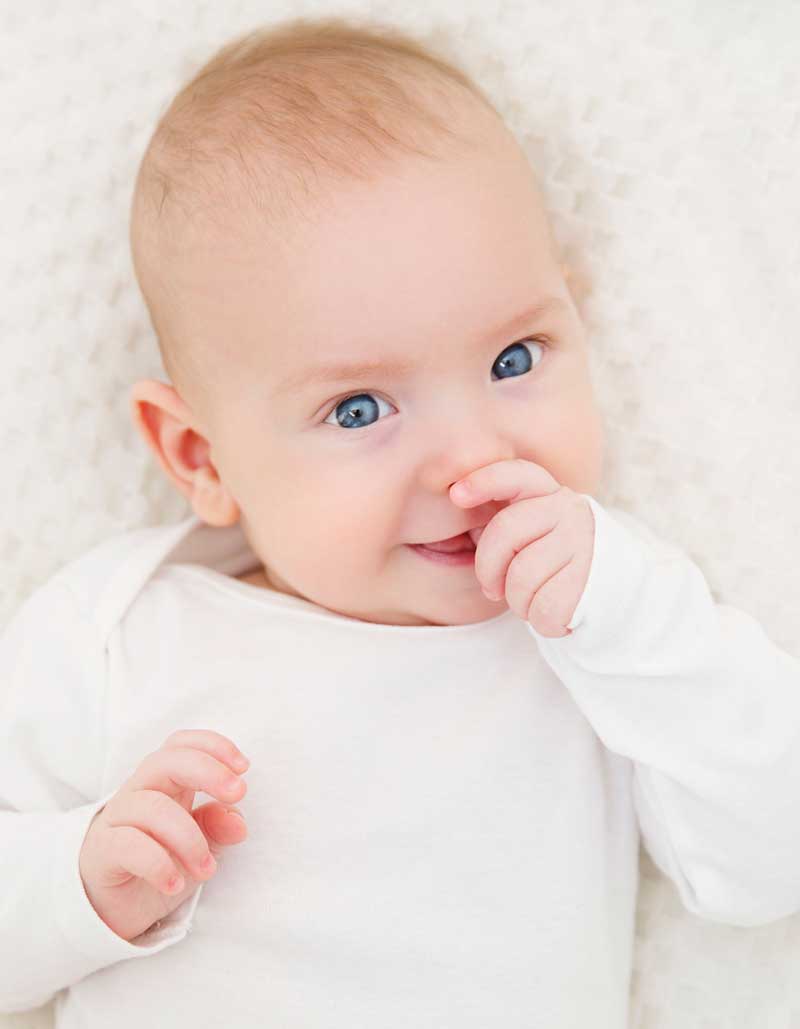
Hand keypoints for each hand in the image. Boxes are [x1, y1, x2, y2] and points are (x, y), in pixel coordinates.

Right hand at [78, 729, 249, 941]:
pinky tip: (175, 884)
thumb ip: (218, 828)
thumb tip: (237, 820)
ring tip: (207, 870)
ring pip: (152, 807)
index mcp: (165, 784)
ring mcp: (117, 819)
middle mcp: (139, 792)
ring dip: (190, 839)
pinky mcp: (101, 851)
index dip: (212, 745)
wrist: (113, 910)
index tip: (243, 768)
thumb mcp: (200, 846)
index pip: (180, 745)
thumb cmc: (161, 863)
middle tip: (238, 793)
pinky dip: (158, 864)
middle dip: (207, 771)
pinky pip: (128, 845)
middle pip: (165, 761)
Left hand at [450, 459, 594, 637]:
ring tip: (532, 601)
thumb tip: (463, 509)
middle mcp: (569, 510)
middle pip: (505, 531)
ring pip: (522, 578)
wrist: (613, 591)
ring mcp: (583, 542)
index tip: (456, 495)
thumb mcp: (533, 531)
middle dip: (487, 569)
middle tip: (492, 589)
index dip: (484, 481)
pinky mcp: (592, 579)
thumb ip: (505, 524)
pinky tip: (552, 615)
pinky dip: (541, 622)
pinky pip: (545, 608)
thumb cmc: (554, 561)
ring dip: (518, 602)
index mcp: (547, 493)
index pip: (516, 476)